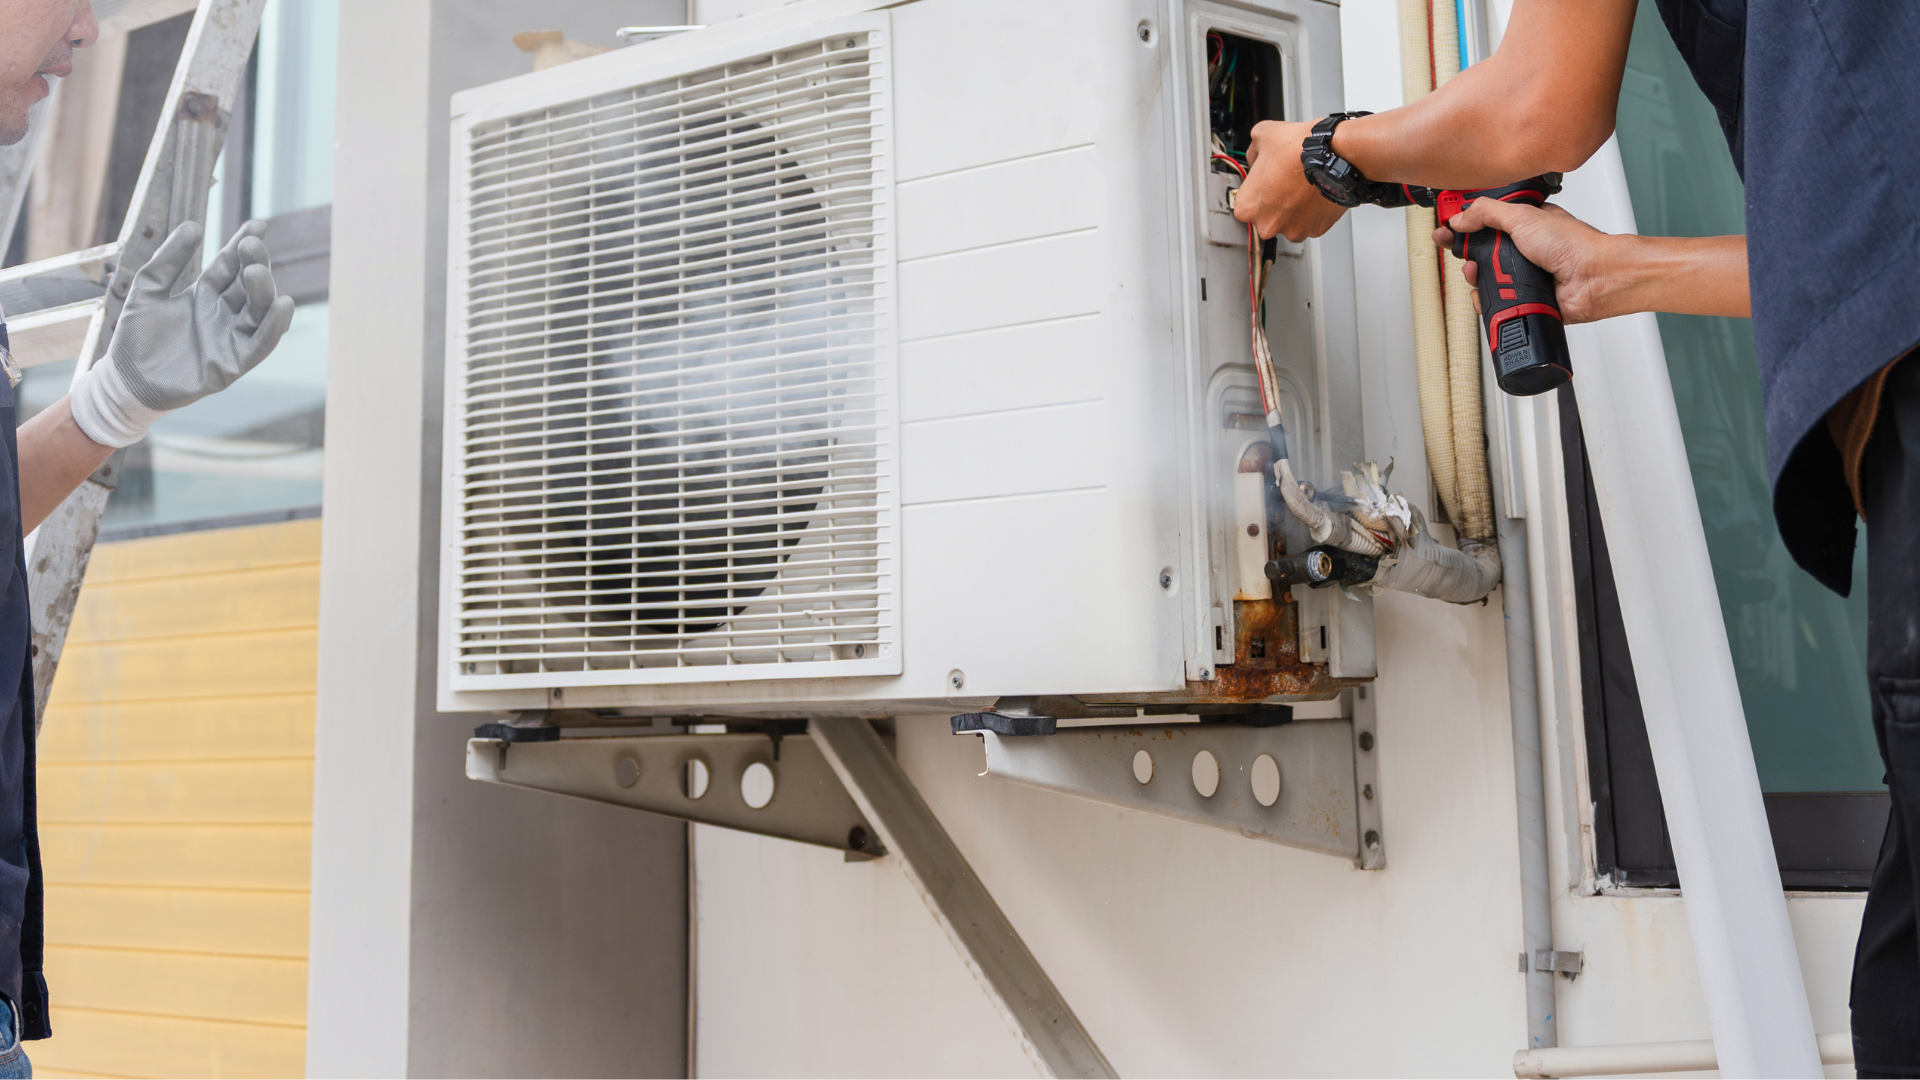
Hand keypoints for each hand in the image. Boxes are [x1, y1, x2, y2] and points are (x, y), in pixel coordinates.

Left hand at [70, 219, 296, 446]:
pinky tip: (284, 304)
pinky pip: (262, 343)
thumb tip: (194, 225)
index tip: (258, 224)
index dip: (243, 244)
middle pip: (247, 285)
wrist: (126, 381)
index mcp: (204, 295)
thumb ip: (169, 259)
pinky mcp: (234, 363)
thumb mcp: (147, 289)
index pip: (230, 265)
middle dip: (254, 263)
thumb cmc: (135, 337)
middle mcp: (223, 314)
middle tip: (251, 245)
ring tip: (256, 271)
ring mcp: (230, 338)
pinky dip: (275, 326)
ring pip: (259, 311)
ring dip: (263, 290)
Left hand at [1234, 119, 1346, 242]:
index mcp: (1247, 207)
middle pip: (1267, 218)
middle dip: (1275, 202)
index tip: (1265, 181)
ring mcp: (1293, 229)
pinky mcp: (1316, 230)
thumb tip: (1255, 157)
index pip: (1245, 204)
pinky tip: (1315, 193)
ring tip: (1302, 186)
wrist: (1334, 154)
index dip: (1256, 189)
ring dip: (1294, 209)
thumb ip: (1252, 152)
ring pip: (1289, 223)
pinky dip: (1313, 211)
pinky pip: (1311, 223)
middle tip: (1285, 182)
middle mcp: (1268, 224)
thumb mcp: (1262, 135)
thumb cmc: (1299, 149)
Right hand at [1433, 198, 1621, 323]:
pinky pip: (1496, 301)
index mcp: (1524, 224)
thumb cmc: (1575, 245)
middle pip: (1480, 251)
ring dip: (1476, 278)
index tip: (1444, 228)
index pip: (1485, 221)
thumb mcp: (1523, 217)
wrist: (1594, 279)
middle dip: (1466, 253)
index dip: (1463, 223)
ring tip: (1478, 274)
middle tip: (1459, 251)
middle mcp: (1524, 249)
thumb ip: (1487, 213)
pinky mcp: (1525, 297)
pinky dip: (1488, 300)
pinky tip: (1491, 294)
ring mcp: (1524, 274)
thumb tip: (1460, 217)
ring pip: (1485, 278)